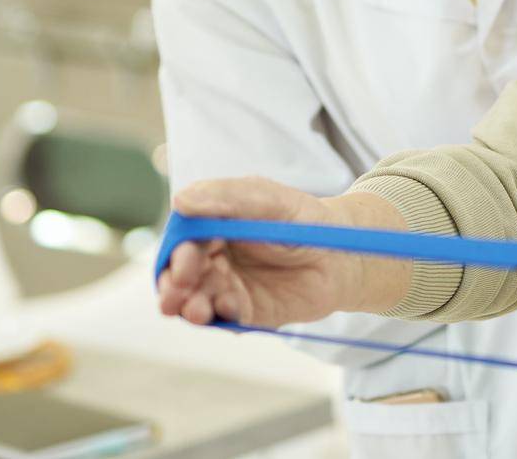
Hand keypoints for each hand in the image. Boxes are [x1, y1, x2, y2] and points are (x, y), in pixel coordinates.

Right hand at [156, 178, 410, 328]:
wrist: (342, 255)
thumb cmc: (303, 220)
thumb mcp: (268, 199)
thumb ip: (227, 197)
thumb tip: (180, 201)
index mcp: (213, 226)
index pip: (182, 240)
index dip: (176, 253)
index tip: (182, 264)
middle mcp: (214, 258)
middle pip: (180, 274)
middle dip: (174, 286)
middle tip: (178, 293)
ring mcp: (228, 286)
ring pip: (196, 299)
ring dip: (189, 306)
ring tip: (196, 310)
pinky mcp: (246, 311)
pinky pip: (224, 318)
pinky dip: (220, 317)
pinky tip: (228, 310)